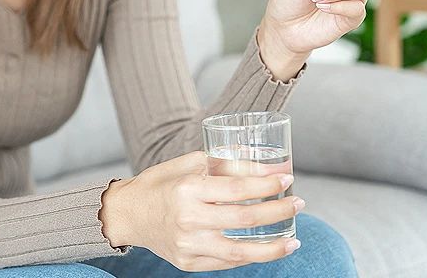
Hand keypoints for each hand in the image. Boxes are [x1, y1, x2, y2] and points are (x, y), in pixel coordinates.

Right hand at [100, 151, 302, 271]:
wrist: (128, 213)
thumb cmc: (161, 183)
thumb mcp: (189, 163)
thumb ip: (226, 162)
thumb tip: (267, 164)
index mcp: (188, 188)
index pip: (237, 188)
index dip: (266, 184)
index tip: (286, 179)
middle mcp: (188, 219)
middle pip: (245, 218)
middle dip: (278, 211)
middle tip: (298, 203)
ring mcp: (188, 245)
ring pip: (240, 251)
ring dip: (272, 247)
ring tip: (293, 240)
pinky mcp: (188, 263)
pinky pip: (226, 263)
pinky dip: (250, 256)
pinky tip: (266, 249)